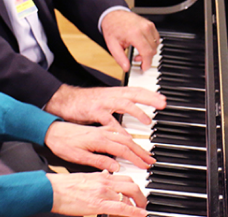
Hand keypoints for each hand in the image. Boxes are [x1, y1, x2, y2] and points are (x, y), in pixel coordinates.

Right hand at [44, 84, 165, 129]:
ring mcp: (103, 103)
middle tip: (163, 104)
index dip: (150, 94)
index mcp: (115, 93)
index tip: (163, 99)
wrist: (64, 100)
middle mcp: (111, 96)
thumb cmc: (85, 103)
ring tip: (148, 121)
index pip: (136, 90)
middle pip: (134, 94)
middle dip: (150, 98)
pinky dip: (117, 128)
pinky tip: (124, 136)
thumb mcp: (105, 101)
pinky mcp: (94, 111)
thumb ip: (118, 106)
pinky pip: (108, 120)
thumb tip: (132, 111)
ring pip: (124, 104)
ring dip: (137, 112)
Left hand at [44, 121, 154, 171]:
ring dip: (136, 144)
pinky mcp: (98, 129)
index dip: (136, 158)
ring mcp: (101, 129)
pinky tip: (130, 141)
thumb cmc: (62, 144)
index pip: (123, 150)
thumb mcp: (78, 157)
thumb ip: (98, 161)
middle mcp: (102, 132)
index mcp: (99, 139)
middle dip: (141, 151)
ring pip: (124, 135)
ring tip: (145, 152)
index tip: (145, 165)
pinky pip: (118, 131)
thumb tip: (116, 166)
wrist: (51, 130)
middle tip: (151, 160)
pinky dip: (127, 137)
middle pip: (128, 141)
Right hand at [46, 171, 146, 216]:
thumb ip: (98, 179)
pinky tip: (141, 215)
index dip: (135, 188)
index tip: (138, 195)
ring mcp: (103, 192)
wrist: (52, 189)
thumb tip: (106, 177)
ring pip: (128, 195)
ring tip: (141, 211)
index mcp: (102, 176)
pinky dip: (133, 212)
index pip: (125, 178)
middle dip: (141, 196)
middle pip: (132, 185)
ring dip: (138, 204)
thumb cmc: (65, 186)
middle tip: (143, 204)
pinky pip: (121, 208)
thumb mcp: (85, 178)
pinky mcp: (98, 204)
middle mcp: (105, 182)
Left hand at [100, 10, 159, 71]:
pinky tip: (143, 45)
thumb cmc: (112, 27)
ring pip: (156, 44)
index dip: (147, 63)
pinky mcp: (150, 24)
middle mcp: (144, 28)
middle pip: (153, 50)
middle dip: (146, 58)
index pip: (147, 52)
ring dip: (149, 51)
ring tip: (138, 51)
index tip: (144, 68)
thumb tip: (126, 68)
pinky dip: (151, 44)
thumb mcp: (112, 45)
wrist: (113, 14)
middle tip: (136, 59)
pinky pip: (156, 38)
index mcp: (134, 34)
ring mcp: (148, 25)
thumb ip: (120, 58)